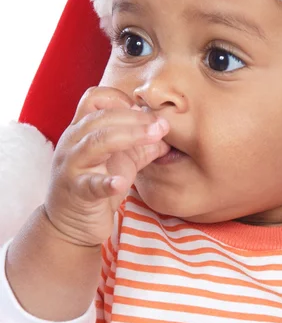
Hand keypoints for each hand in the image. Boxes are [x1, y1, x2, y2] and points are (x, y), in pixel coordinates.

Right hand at [43, 86, 168, 246]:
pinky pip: (90, 185)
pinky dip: (106, 183)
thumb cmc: (95, 184)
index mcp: (82, 129)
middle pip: (101, 117)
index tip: (143, 111)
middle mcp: (72, 142)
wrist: (70, 225)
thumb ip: (144, 143)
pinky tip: (121, 183)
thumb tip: (170, 131)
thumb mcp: (122, 159)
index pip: (95, 97)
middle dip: (135, 118)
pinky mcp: (76, 193)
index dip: (120, 99)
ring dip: (129, 136)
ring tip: (155, 137)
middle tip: (162, 125)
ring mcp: (71, 167)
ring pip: (95, 142)